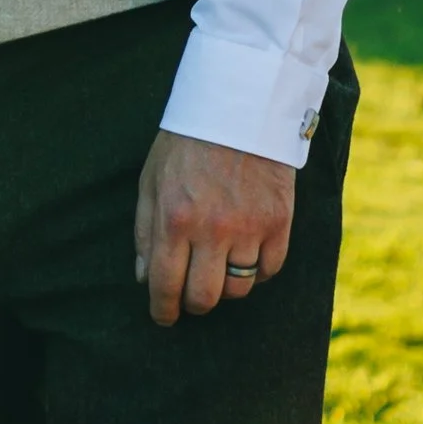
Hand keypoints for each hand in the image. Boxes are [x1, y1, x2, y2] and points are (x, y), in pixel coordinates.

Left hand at [133, 130, 293, 328]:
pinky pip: (269, 269)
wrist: (239, 106)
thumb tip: (143, 278)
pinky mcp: (279, 221)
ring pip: (238, 288)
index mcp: (174, 219)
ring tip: (219, 268)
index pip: (165, 285)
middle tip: (191, 296)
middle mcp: (212, 229)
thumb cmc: (187, 143)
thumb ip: (144, 232)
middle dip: (193, 303)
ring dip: (226, 286)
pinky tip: (247, 257)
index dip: (163, 310)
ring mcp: (249, 227)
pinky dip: (257, 271)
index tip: (164, 316)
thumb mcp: (151, 180)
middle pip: (204, 297)